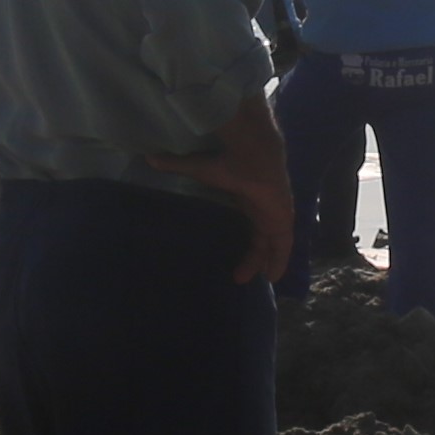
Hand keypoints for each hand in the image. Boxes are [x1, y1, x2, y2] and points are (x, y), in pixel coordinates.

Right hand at [147, 88, 293, 282]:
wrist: (252, 154)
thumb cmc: (226, 161)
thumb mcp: (198, 168)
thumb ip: (177, 165)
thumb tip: (151, 158)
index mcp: (249, 196)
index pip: (249, 222)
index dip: (245, 238)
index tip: (235, 253)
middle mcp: (265, 207)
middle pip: (261, 237)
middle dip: (254, 257)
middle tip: (238, 276)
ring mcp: (276, 214)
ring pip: (274, 243)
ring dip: (268, 261)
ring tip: (261, 280)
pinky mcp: (282, 220)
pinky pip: (283, 246)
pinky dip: (280, 261)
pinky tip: (272, 277)